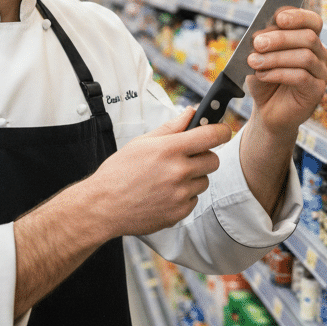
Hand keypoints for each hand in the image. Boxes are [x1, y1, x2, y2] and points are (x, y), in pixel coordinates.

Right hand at [82, 108, 231, 237]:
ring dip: (193, 178)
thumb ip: (171, 127)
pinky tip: (164, 193)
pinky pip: (194, 199)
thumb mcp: (142, 142)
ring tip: (168, 178)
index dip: (222, 131)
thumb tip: (191, 113)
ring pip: (204, 181)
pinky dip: (184, 196)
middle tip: (186, 158)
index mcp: (169, 149)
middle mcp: (178, 171)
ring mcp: (180, 194)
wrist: (104, 206)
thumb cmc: (119, 172)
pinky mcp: (179, 212)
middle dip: (204, 157)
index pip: (211, 135)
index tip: (222, 131)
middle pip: (214, 160)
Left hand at [243, 7, 326, 137]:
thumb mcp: (260, 56)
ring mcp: (321, 73)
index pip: (313, 21)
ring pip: (305, 57)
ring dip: (275, 57)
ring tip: (254, 62)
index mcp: (308, 40)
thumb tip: (261, 33)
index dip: (298, 16)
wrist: (266, 110)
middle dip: (280, 38)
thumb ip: (263, 42)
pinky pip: (301, 76)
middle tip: (257, 43)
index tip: (278, 18)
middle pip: (309, 37)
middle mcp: (320, 54)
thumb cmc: (265, 80)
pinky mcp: (317, 91)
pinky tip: (262, 75)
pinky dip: (278, 73)